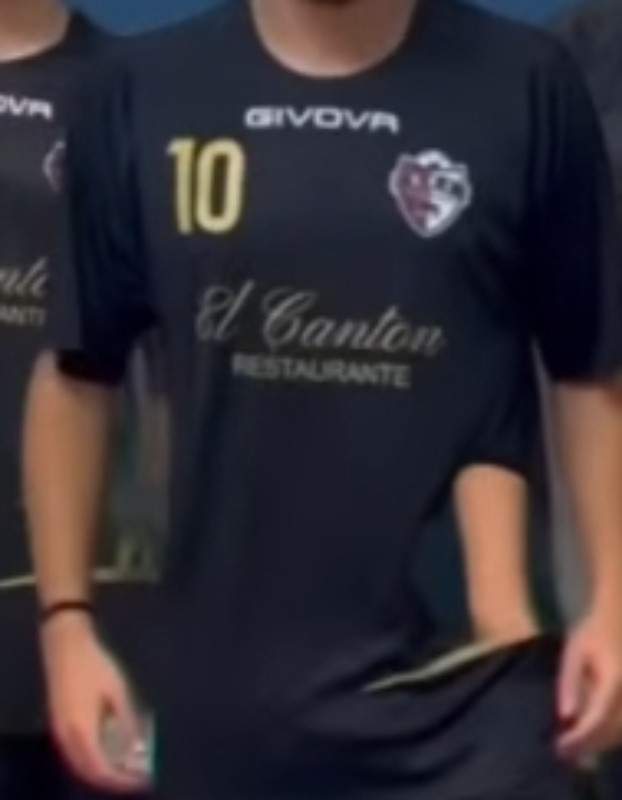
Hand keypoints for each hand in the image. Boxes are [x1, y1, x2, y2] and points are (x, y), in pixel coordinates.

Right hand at [42, 614, 147, 793]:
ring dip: (101, 769)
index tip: (142, 778)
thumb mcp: (118, 692)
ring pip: (79, 764)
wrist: (66, 646)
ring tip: (126, 764)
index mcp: (83, 730)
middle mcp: (67, 737)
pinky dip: (91, 759)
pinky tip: (108, 750)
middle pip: (88, 771)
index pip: (102, 769)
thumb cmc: (96, 665)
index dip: (122, 779)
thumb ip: (126, 722)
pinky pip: (74, 753)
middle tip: (136, 774)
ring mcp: (59, 732)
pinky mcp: (58, 724)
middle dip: (113, 777)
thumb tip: (137, 748)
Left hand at [557, 613, 621, 759]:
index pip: (598, 719)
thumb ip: (570, 683)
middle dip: (589, 746)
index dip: (580, 739)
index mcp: (614, 681)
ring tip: (575, 746)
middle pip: (613, 732)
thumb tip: (566, 717)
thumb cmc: (593, 634)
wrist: (620, 620)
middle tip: (564, 753)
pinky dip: (611, 734)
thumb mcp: (575, 652)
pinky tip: (593, 733)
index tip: (560, 748)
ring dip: (601, 743)